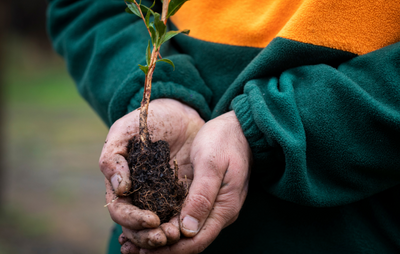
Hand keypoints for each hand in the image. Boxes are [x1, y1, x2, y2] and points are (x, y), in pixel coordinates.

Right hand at [99, 99, 203, 250]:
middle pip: (138, 227)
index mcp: (122, 183)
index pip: (121, 211)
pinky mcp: (181, 194)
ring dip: (165, 237)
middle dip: (148, 237)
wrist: (179, 112)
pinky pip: (180, 215)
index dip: (133, 221)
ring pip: (158, 226)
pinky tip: (189, 231)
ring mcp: (161, 196)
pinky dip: (181, 226)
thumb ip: (113, 158)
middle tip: (165, 238)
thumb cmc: (147, 119)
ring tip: (177, 238)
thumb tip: (120, 190)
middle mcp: (140, 195)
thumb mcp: (124, 131)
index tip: (152, 220)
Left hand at [122, 111, 251, 253]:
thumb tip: (188, 229)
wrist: (237, 129)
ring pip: (184, 231)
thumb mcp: (212, 164)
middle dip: (160, 247)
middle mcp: (217, 213)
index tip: (144, 250)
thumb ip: (202, 196)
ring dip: (159, 237)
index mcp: (224, 208)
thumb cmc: (225, 141)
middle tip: (130, 249)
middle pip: (188, 241)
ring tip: (131, 241)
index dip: (170, 249)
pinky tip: (145, 221)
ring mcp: (210, 206)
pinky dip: (164, 222)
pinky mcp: (202, 197)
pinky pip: (182, 216)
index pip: (196, 241)